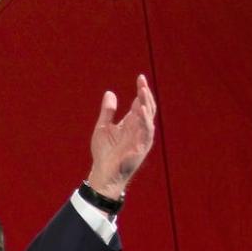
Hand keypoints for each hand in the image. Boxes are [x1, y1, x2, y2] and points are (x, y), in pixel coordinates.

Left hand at [86, 74, 156, 200]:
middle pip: (146, 107)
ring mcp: (142, 137)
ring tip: (143, 90)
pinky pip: (146, 131)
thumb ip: (108, 111)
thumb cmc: (104, 152)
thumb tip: (110, 92)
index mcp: (131, 123)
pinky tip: (140, 109)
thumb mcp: (103, 126)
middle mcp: (139, 128)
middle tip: (142, 81)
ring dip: (146, 103)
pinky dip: (145, 120)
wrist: (103, 172)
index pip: (140, 103)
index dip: (141, 90)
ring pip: (149, 117)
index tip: (140, 77)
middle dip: (145, 93)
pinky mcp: (141, 147)